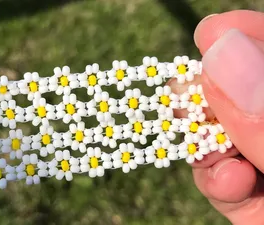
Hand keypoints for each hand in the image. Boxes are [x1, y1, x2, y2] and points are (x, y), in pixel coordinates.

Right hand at [168, 10, 263, 223]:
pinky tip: (227, 182)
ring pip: (232, 138)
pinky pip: (227, 179)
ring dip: (212, 143)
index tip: (213, 32)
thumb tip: (221, 50)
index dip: (255, 37)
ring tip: (220, 160)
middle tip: (192, 93)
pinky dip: (215, 178)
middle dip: (219, 93)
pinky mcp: (261, 202)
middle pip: (252, 97)